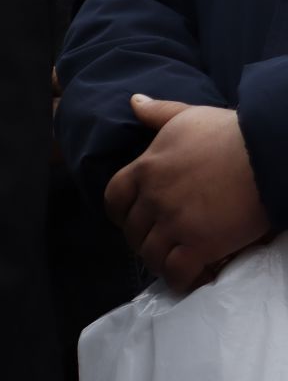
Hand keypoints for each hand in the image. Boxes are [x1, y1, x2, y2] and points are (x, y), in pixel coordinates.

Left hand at [104, 96, 271, 291]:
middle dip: (143, 239)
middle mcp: (153, 198)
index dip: (120, 213)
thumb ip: (157, 113)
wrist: (266, 154)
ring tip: (173, 263)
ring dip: (159, 262)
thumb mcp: (187, 116)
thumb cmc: (230, 132)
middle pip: (132, 231)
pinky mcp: (200, 244)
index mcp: (144, 169)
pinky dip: (180, 280)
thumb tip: (134, 100)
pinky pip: (177, 272)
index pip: (114, 199)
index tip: (130, 219)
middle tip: (159, 243)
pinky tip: (190, 279)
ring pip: (151, 255)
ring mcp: (174, 223)